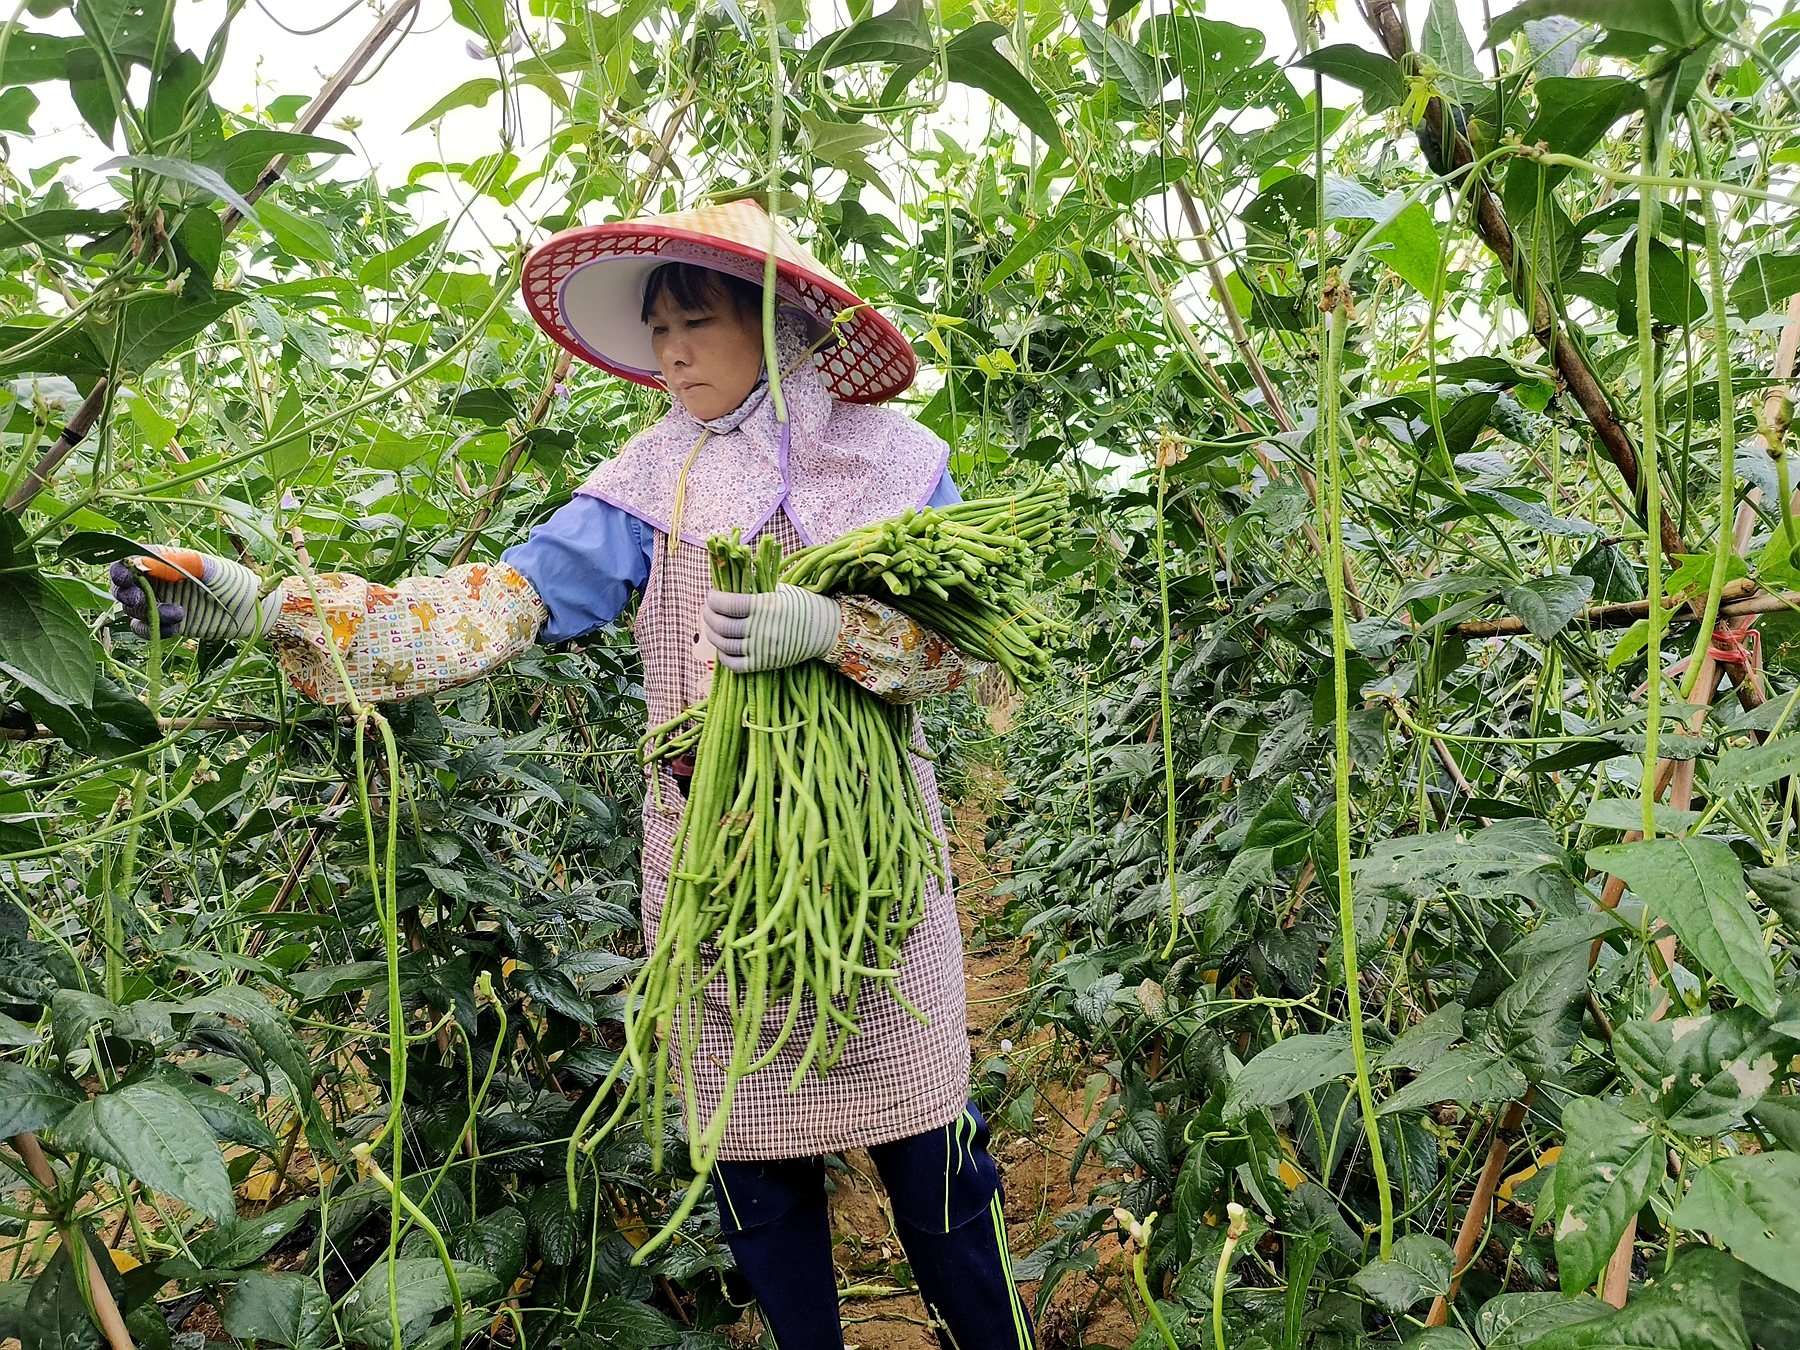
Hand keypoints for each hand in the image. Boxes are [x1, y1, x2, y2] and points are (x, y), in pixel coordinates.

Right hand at [110, 548, 277, 641]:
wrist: (254, 612)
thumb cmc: (236, 582)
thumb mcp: (211, 568)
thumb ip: (179, 563)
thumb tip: (143, 560)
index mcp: (164, 560)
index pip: (129, 561)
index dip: (120, 569)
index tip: (126, 577)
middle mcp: (158, 580)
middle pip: (123, 586)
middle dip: (126, 593)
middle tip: (140, 599)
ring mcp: (161, 602)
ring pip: (133, 609)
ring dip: (148, 612)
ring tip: (179, 613)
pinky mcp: (168, 623)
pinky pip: (145, 629)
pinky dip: (154, 630)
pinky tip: (176, 627)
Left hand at [701, 584, 840, 672]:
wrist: (824, 629)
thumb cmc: (801, 605)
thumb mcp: (779, 591)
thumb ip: (754, 590)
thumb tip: (726, 589)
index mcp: (765, 606)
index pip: (728, 604)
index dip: (713, 599)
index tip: (711, 595)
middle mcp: (762, 628)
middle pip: (722, 625)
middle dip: (708, 616)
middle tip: (707, 610)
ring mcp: (762, 649)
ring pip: (724, 645)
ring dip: (712, 635)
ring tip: (713, 626)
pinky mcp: (764, 663)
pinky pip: (734, 664)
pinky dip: (723, 656)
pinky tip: (723, 646)